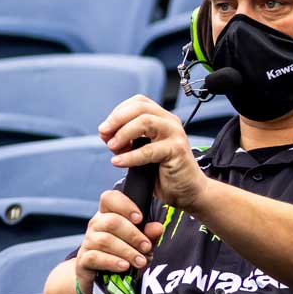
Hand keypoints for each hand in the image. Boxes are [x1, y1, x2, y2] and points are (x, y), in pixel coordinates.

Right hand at [75, 189, 163, 292]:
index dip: (124, 205)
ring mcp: (88, 242)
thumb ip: (149, 235)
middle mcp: (96, 225)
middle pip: (111, 222)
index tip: (139, 218)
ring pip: (105, 240)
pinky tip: (124, 266)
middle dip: (133, 235)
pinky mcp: (83, 260)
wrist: (104, 278)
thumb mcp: (140, 243)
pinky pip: (95, 257)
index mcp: (108, 214)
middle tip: (147, 247)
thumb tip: (158, 227)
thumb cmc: (124, 254)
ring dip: (126, 251)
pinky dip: (112, 261)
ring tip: (140, 261)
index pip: (109, 198)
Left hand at [99, 95, 208, 210]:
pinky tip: (118, 162)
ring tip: (112, 147)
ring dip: (123, 133)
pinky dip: (130, 156)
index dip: (118, 112)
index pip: (138, 102)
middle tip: (104, 133)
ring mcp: (175, 134)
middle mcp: (170, 122)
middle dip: (117, 119)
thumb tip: (106, 133)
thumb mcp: (141, 151)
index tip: (105, 129)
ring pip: (145, 122)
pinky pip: (149, 150)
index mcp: (162, 118)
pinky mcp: (177, 150)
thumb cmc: (165, 172)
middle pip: (140, 107)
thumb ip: (126, 140)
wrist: (188, 191)